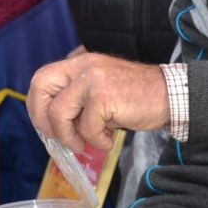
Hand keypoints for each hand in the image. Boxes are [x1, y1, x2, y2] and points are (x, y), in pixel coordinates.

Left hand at [27, 53, 169, 150]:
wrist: (170, 95)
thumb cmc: (137, 97)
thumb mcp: (101, 90)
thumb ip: (77, 101)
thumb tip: (54, 126)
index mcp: (80, 63)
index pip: (42, 78)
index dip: (37, 104)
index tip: (46, 125)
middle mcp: (83, 66)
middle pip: (41, 87)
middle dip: (43, 118)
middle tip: (57, 137)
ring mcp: (92, 80)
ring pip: (60, 113)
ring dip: (70, 137)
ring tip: (88, 143)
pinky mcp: (103, 96)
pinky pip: (86, 128)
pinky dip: (97, 141)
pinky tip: (109, 140)